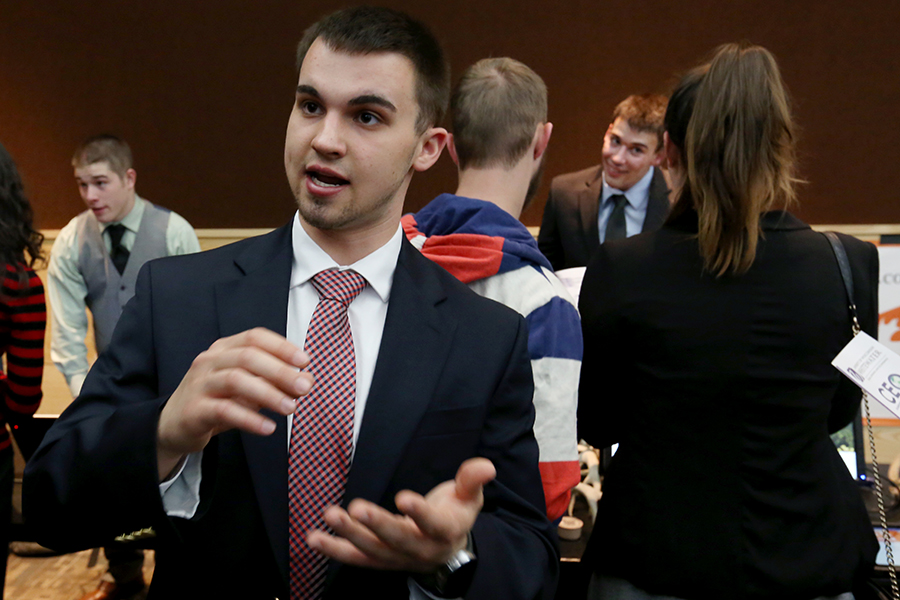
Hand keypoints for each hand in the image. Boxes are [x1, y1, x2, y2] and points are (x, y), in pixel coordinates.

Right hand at [157, 327, 311, 478]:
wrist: (175, 426)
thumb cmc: (218, 401)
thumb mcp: (250, 388)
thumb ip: (277, 381)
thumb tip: (309, 380)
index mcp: (225, 349)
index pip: (255, 337)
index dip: (281, 346)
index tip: (305, 360)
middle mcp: (210, 360)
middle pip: (248, 357)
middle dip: (280, 371)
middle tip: (304, 387)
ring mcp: (199, 383)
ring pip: (236, 380)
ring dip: (268, 394)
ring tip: (291, 408)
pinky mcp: (194, 410)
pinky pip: (224, 410)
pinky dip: (249, 418)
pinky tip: (268, 428)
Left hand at [306, 457, 495, 571]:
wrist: (444, 549)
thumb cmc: (454, 514)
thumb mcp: (468, 496)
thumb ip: (472, 480)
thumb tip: (486, 466)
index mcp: (444, 532)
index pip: (433, 524)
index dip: (419, 512)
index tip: (404, 498)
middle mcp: (420, 550)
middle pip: (397, 540)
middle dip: (375, 525)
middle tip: (356, 508)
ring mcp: (396, 558)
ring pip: (371, 550)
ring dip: (348, 534)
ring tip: (329, 516)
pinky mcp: (377, 560)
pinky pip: (354, 559)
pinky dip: (333, 550)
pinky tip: (314, 538)